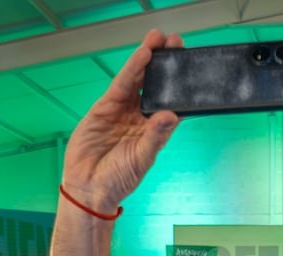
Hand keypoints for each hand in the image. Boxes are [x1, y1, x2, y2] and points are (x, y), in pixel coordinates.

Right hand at [62, 30, 183, 212]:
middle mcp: (141, 118)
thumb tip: (171, 116)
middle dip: (165, 64)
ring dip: (148, 60)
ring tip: (159, 40)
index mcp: (156, 131)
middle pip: (156, 86)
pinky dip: (131, 70)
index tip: (192, 67)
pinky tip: (142, 56)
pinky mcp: (105, 108)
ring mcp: (123, 111)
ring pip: (138, 81)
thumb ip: (156, 136)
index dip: (181, 86)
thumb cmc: (119, 179)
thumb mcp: (142, 159)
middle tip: (176, 42)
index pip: (172, 103)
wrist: (89, 188)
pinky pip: (120, 86)